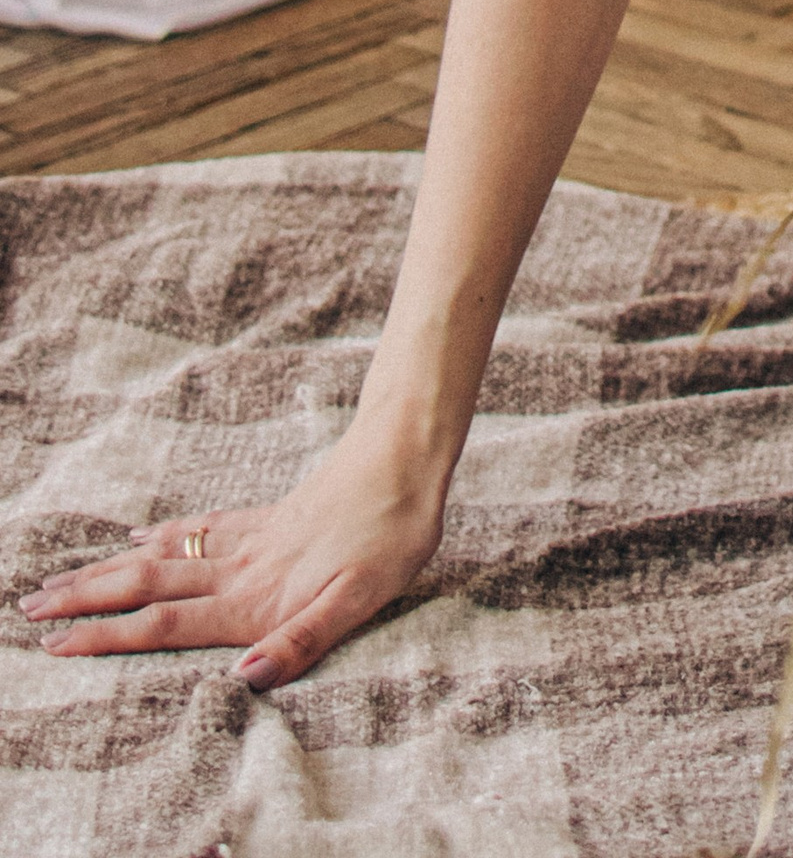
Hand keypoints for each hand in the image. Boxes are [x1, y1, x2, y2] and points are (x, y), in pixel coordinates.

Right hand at [15, 425, 448, 688]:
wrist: (408, 458)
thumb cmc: (392, 535)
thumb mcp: (361, 601)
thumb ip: (300, 641)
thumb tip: (242, 681)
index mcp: (256, 598)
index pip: (166, 624)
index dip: (109, 637)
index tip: (55, 646)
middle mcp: (242, 568)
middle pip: (147, 585)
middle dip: (86, 601)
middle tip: (29, 610)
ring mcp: (251, 538)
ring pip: (164, 555)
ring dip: (110, 570)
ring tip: (63, 579)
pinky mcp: (267, 516)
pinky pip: (202, 528)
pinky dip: (164, 535)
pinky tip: (141, 537)